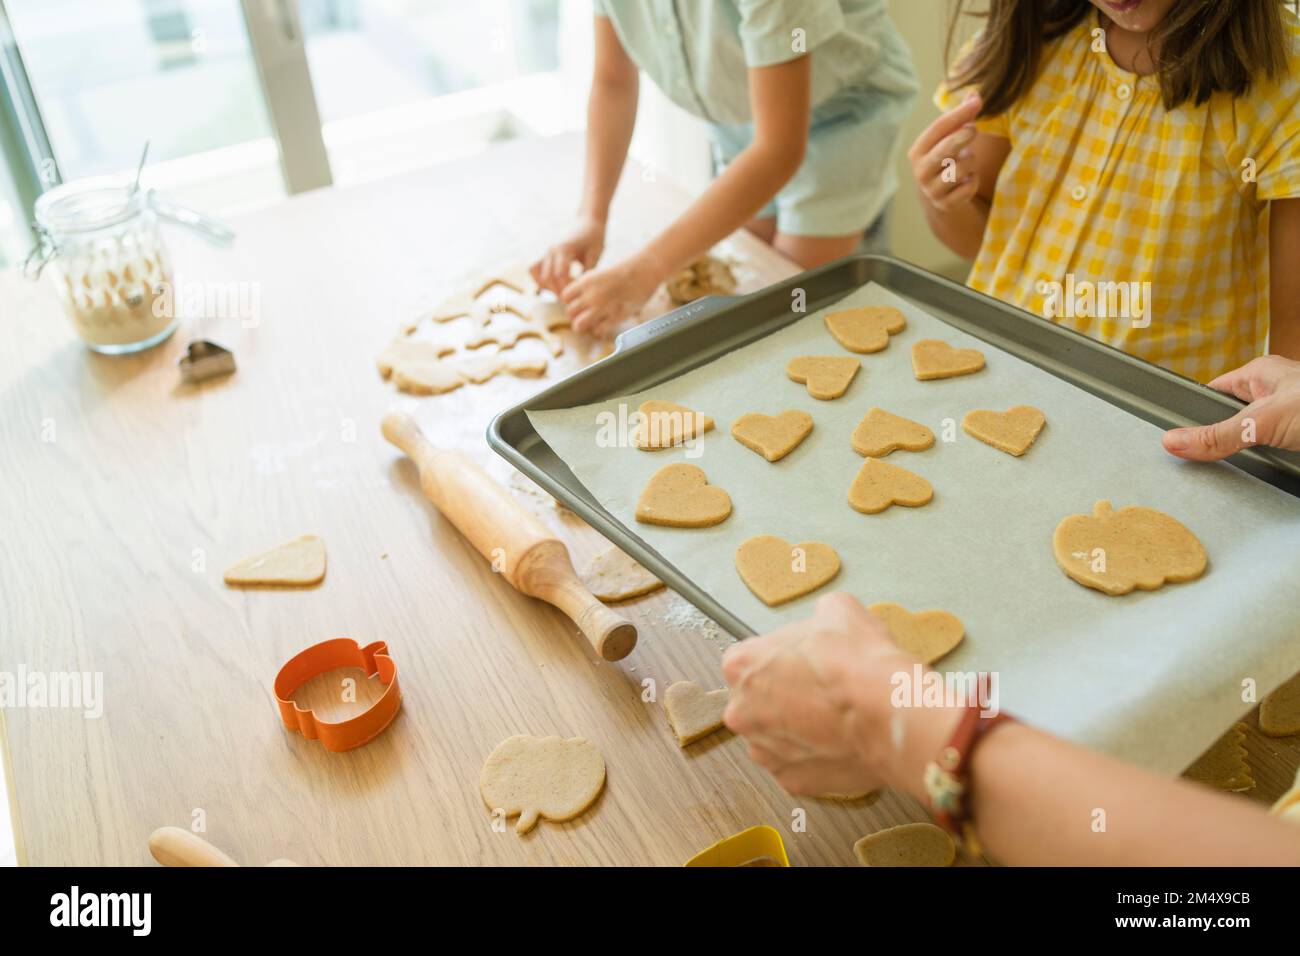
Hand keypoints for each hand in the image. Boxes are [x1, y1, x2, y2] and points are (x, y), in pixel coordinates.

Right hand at [530, 217, 605, 295]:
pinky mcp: (544, 255)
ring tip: (562, 292)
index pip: (560, 275)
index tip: (578, 293)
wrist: (588, 223)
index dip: (568, 288)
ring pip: (536, 274)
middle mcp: (551, 250)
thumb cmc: (594, 239)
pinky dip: (540, 280)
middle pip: (547, 278)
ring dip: (547, 287)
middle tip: (571, 298)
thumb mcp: (595, 255)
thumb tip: (580, 290)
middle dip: (558, 291)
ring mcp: (546, 252)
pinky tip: (555, 285)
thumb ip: (587, 272)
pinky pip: (534, 269)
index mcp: (564, 248)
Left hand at [559, 253, 661, 335]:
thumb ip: (588, 286)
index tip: (579, 302)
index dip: (571, 301)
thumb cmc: (625, 271)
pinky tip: (606, 324)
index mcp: (586, 281)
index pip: (565, 297)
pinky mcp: (615, 316)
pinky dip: (599, 330)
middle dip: (576, 315)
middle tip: (585, 314)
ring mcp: (602, 307)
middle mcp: (591, 295)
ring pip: (579, 325)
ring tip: (592, 323)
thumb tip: (578, 298)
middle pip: (570, 312)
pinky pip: (598, 330)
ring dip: (584, 325)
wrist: (645, 269)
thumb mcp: (600, 273)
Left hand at [721, 593, 948, 796]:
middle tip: (821, 689)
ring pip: (776, 734)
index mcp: (742, 665)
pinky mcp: (791, 781)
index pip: (751, 657)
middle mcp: (742, 712)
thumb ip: (818, 617)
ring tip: (835, 717)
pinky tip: (840, 741)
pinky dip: (816, 755)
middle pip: (758, 699)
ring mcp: (765, 751)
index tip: (803, 660)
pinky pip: (798, 764)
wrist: (891, 715)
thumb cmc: (859, 663)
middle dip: (785, 694)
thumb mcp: (839, 610)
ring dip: (798, 727)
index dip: (781, 656)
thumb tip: (825, 622)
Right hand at [908, 93, 983, 213]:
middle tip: (974, 129)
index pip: (937, 128)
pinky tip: (967, 180)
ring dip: (970, 162)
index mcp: (918, 150)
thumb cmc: (946, 159)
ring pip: (960, 169)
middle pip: (943, 150)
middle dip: (960, 137)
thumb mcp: (948, 139)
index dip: (958, 114)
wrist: (938, 196)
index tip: (977, 102)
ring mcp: (931, 189)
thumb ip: (961, 118)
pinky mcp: (945, 204)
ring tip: (966, 162)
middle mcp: (920, 171)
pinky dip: (973, 181)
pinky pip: (968, 187)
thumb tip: (975, 95)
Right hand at [1163, 355, 1299, 459]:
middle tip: (1206, 454)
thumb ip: (1218, 435)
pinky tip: (1261, 466)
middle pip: (1228, 418)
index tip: (1176, 433)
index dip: (1193, 412)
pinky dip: (1265, 461)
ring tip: (1237, 462)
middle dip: (1220, 437)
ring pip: (1249, 437)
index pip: (1210, 392)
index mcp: (1259, 374)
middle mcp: (1272, 392)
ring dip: (1246, 452)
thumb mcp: (1261, 421)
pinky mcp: (1295, 436)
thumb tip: (1174, 441)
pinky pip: (1269, 451)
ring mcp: (1286, 415)